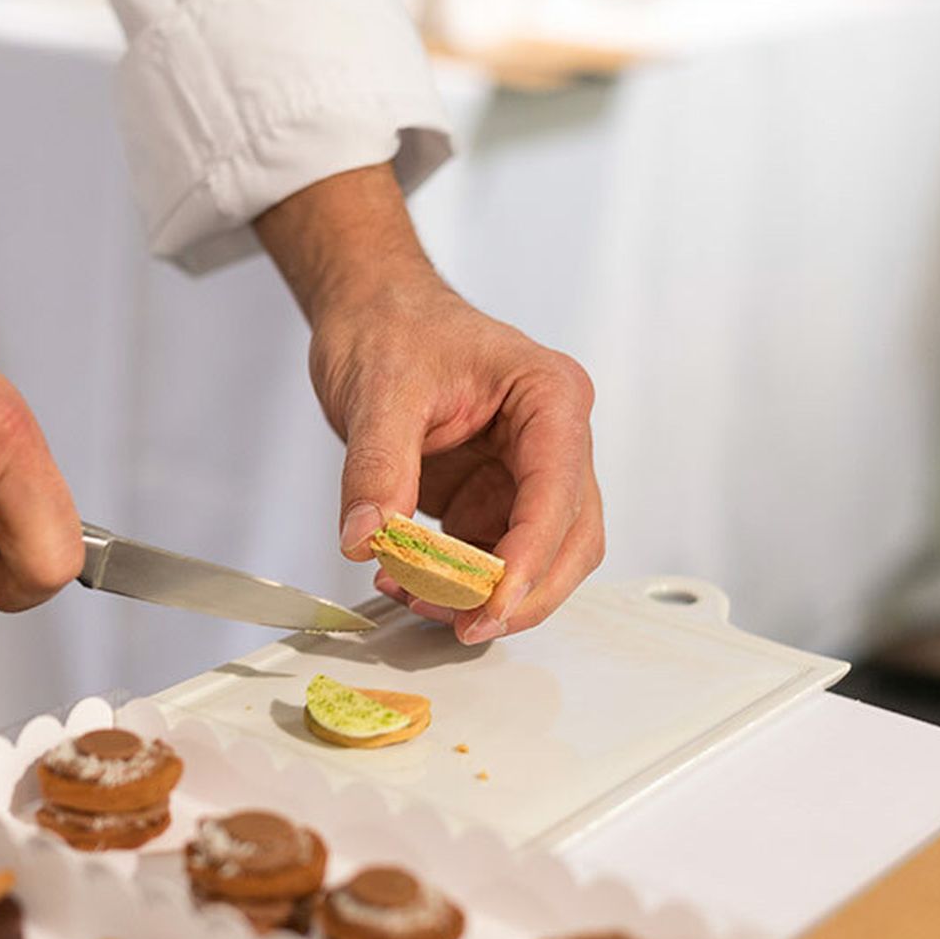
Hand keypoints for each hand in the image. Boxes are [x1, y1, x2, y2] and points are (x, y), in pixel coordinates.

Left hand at [311, 282, 601, 642]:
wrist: (370, 312)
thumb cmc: (391, 326)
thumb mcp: (377, 391)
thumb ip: (377, 467)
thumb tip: (368, 537)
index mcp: (548, 396)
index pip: (559, 490)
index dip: (531, 556)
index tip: (493, 602)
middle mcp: (552, 439)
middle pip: (571, 539)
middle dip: (522, 593)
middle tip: (465, 626)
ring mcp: (525, 474)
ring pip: (539, 560)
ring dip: (486, 596)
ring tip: (414, 597)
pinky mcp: (493, 499)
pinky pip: (492, 560)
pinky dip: (459, 586)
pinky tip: (408, 581)